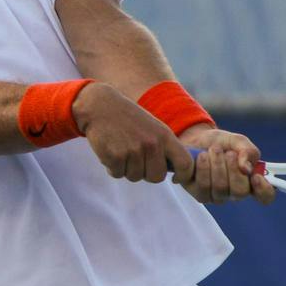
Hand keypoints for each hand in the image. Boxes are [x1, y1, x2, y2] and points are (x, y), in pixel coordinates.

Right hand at [73, 82, 196, 184]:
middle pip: (157, 177)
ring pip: (135, 177)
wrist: (100, 106)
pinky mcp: (115, 157)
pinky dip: (113, 167)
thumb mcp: (153, 127)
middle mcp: (152, 144)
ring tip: (122, 149)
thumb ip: (165, 147)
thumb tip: (175, 172)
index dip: (184, 175)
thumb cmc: (128, 119)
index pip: (185, 163)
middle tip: (137, 159)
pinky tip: (111, 150)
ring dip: (127, 169)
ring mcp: (133, 151)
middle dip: (147, 173)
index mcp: (164, 135)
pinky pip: (118, 174)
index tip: (176, 178)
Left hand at [178, 126, 275, 205]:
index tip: (256, 176)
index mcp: (250, 181)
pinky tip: (199, 156)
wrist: (195, 138)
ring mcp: (214, 196)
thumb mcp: (238, 141)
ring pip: (219, 188)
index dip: (264, 190)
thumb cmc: (220, 143)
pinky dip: (200, 166)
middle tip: (227, 153)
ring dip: (216, 164)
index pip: (265, 196)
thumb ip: (248, 152)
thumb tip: (247, 168)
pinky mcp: (196, 193)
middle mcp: (233, 193)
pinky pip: (200, 185)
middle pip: (240, 192)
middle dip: (233, 168)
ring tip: (211, 150)